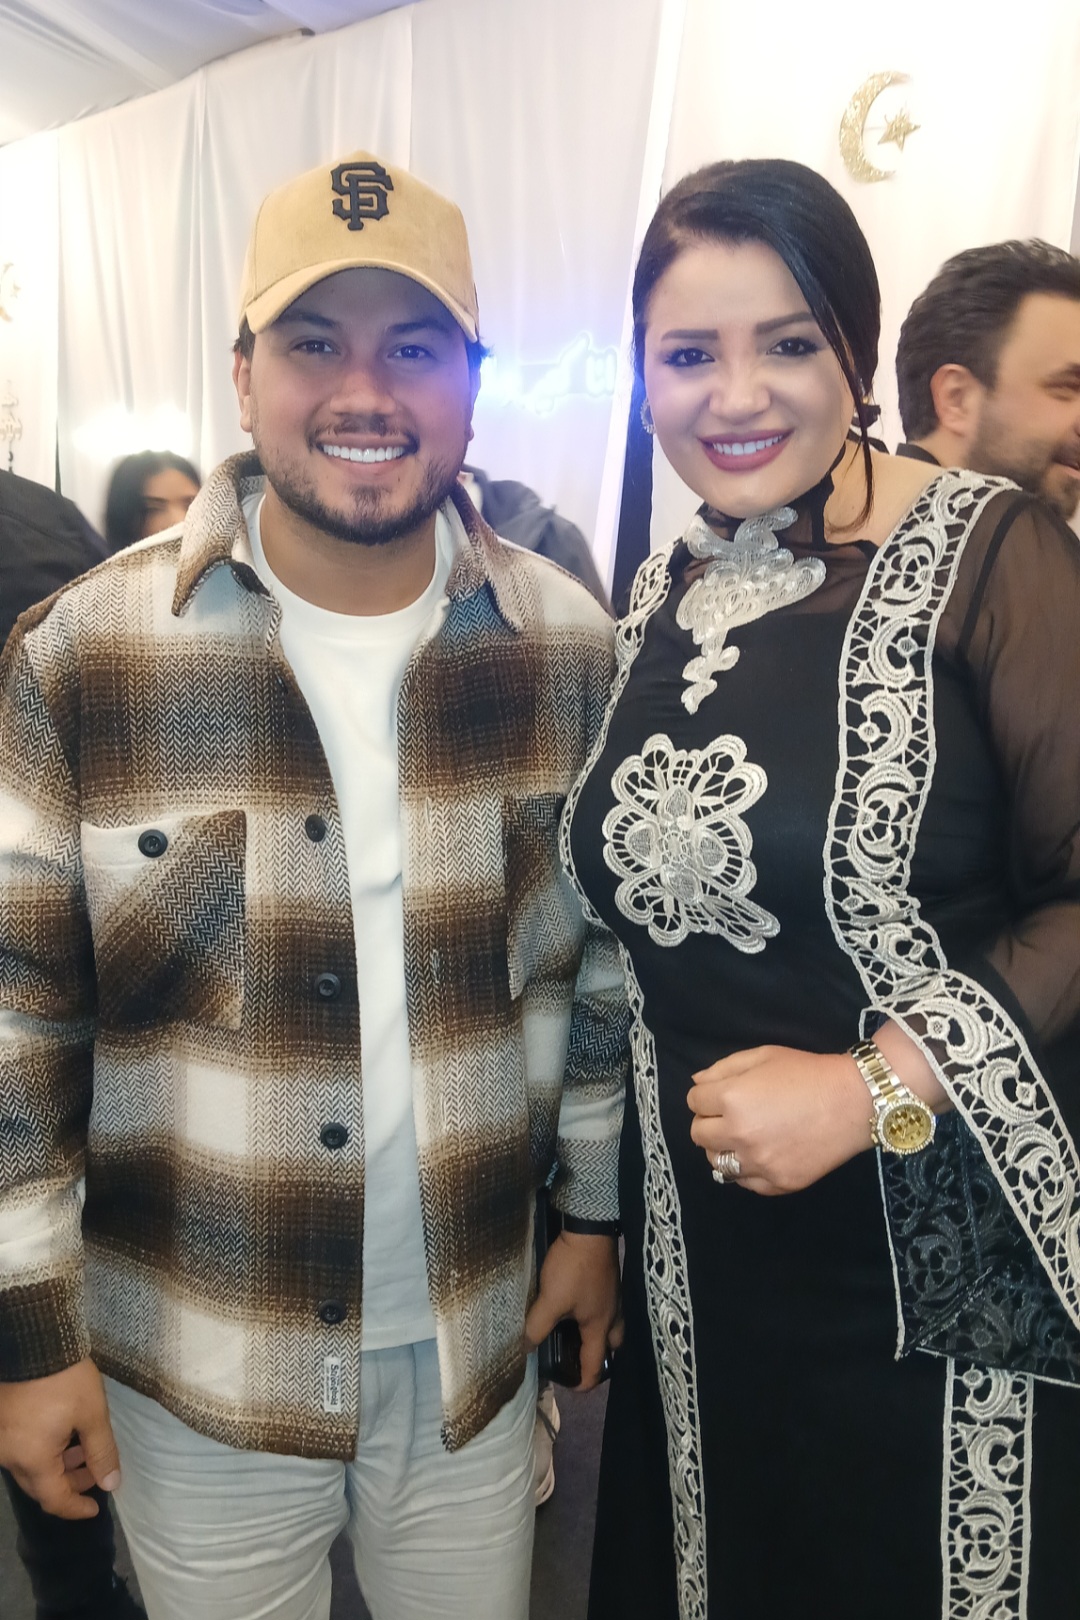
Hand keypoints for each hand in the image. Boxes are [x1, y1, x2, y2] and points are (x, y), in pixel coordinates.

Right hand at [0, 1359, 119, 1518]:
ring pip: (31, 1466)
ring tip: (85, 1449)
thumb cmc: (66, 1379)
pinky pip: (22, 1449)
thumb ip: (102, 1452)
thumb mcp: (92, 1414)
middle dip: (70, 1483)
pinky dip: (45, 1451)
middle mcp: (10, 1456)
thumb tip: (110, 1483)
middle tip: (95, 1472)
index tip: (95, 1508)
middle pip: (40, 1485)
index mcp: (31, 1459)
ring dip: (59, 1465)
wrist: (34, 1341)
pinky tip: (65, 1436)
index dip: (75, 1508)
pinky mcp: (2, 1423)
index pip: (54, 1499)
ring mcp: (2, 1439)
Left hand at [524, 1230, 622, 1388]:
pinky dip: (597, 1314)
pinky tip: (579, 1306)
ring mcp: (615, 1296)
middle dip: (599, 1356)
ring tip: (576, 1332)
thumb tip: (523, 1349)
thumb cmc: (573, 1269)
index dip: (584, 1383)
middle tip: (578, 1356)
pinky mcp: (610, 1281)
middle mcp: (613, 1315)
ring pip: (612, 1326)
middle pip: (613, 1347)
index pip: (596, 1366)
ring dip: (599, 1334)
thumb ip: (536, 1327)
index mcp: (600, 1327)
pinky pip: (608, 1308)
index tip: (569, 1386)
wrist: (590, 1229)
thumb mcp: (550, 1300)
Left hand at [687, 1045, 873, 1195]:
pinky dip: (747, 1169)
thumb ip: (723, 1068)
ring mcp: (758, 1163)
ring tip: (745, 1136)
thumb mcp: (763, 1056)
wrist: (854, 1102)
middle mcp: (739, 1134)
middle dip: (709, 1121)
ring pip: (716, 1163)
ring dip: (723, 1148)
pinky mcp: (778, 1183)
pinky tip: (762, 1154)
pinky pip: (745, 1182)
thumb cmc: (807, 1072)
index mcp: (732, 1099)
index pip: (694, 1101)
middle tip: (731, 1115)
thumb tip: (697, 1083)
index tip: (722, 1093)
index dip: (706, 1094)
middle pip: (699, 1134)